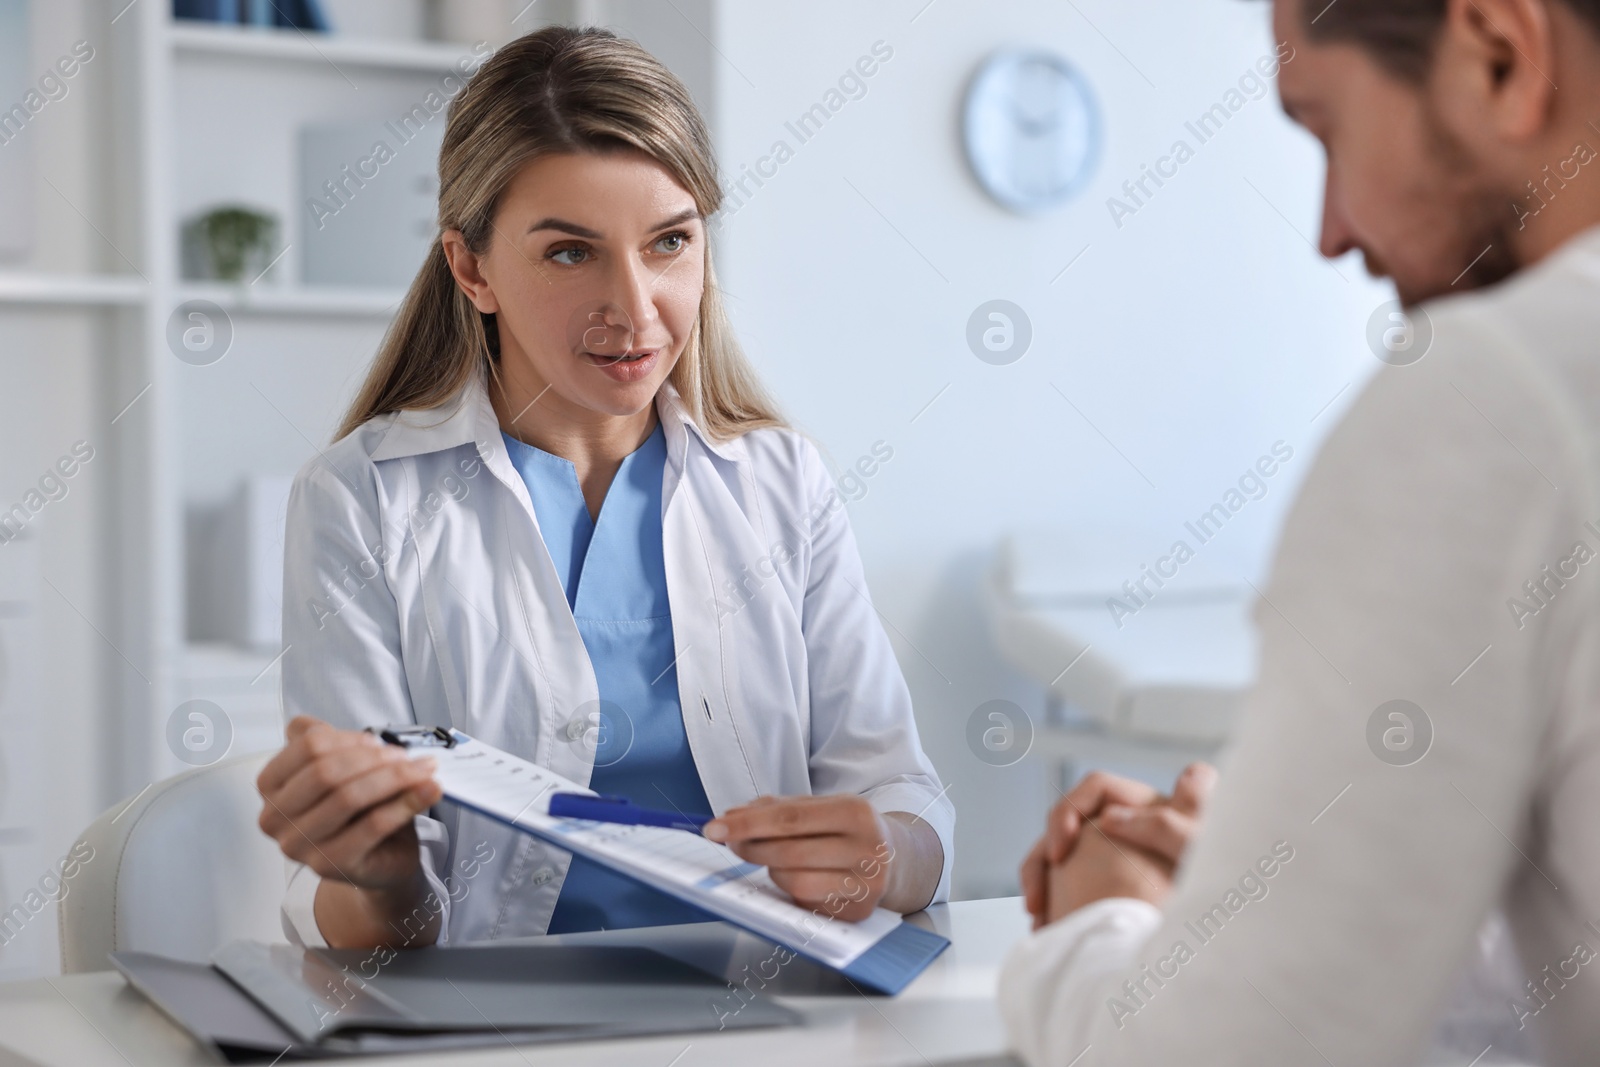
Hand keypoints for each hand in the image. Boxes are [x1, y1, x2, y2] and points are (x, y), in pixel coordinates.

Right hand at [256, 717, 442, 893]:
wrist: (379, 858)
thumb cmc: (359, 810)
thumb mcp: (345, 768)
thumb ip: (343, 745)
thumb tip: (371, 738)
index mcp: (272, 784)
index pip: (308, 745)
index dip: (349, 738)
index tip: (379, 742)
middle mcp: (275, 817)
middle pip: (326, 771)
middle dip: (374, 758)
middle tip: (408, 757)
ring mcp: (300, 845)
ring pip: (349, 797)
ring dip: (395, 778)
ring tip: (424, 771)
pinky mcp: (331, 865)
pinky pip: (374, 825)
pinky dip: (407, 803)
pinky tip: (429, 791)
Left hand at [703, 795, 896, 920]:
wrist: (895, 858)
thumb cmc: (846, 829)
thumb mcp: (820, 807)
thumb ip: (775, 809)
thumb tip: (730, 817)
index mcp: (856, 812)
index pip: (789, 819)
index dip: (746, 825)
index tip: (714, 828)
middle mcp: (867, 849)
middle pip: (789, 852)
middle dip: (751, 848)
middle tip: (731, 843)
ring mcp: (865, 885)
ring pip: (795, 883)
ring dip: (772, 871)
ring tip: (773, 859)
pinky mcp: (858, 912)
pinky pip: (806, 904)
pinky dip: (790, 891)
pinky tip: (795, 876)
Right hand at [1020, 763, 1217, 928]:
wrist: (1232, 936)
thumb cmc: (1227, 887)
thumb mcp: (1202, 855)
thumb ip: (1168, 826)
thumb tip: (1111, 816)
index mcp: (1149, 807)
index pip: (1097, 789)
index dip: (1071, 810)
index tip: (1064, 848)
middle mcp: (1130, 826)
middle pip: (1069, 823)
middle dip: (1044, 855)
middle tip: (1039, 897)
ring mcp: (1116, 856)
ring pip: (1061, 856)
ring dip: (1041, 883)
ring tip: (1039, 920)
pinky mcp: (1109, 886)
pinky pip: (1069, 885)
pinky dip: (1055, 903)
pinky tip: (1052, 929)